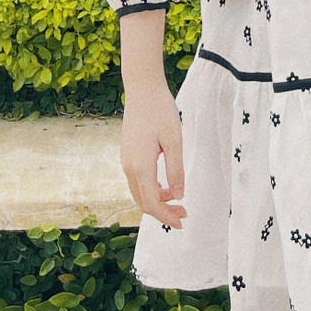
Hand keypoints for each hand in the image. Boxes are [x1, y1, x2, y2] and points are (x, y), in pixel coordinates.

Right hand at [120, 81, 185, 227]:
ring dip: (157, 201)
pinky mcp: (128, 154)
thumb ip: (176, 170)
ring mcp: (126, 160)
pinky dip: (151, 190)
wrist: (142, 89)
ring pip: (139, 192)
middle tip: (184, 213)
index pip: (152, 203)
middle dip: (163, 212)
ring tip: (177, 199)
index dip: (166, 217)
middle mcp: (129, 167)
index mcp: (140, 166)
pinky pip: (137, 181)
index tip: (182, 222)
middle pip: (144, 202)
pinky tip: (165, 185)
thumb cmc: (160, 110)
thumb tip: (178, 195)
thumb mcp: (174, 140)